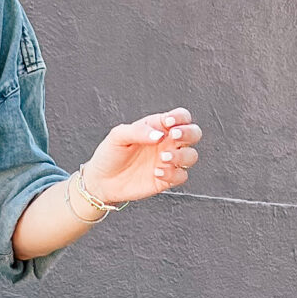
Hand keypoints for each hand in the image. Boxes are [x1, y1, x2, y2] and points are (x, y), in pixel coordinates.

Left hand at [83, 108, 200, 205]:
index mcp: (158, 127)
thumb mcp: (118, 136)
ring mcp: (168, 161)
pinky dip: (173, 174)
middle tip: (173, 136)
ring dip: (181, 155)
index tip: (167, 123)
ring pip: (192, 156)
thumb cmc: (110, 153)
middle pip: (194, 133)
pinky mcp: (167, 179)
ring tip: (163, 157)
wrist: (102, 180)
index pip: (181, 116)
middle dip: (189, 133)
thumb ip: (139, 130)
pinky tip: (157, 172)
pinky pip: (182, 176)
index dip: (180, 117)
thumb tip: (160, 134)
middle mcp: (167, 143)